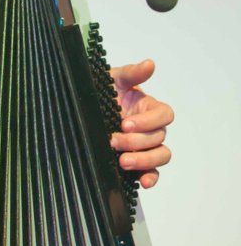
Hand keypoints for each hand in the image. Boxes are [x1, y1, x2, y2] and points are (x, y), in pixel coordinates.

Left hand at [109, 59, 173, 188]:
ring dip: (144, 160)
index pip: (164, 115)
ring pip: (160, 156)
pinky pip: (152, 172)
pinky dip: (150, 178)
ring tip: (123, 161)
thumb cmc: (101, 92)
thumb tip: (149, 64)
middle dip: (137, 141)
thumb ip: (131, 73)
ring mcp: (145, 146)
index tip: (125, 123)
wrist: (81, 108)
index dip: (148, 121)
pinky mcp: (138, 162)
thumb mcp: (112, 80)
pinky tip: (142, 181)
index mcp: (148, 108)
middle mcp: (150, 128)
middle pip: (159, 138)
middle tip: (114, 141)